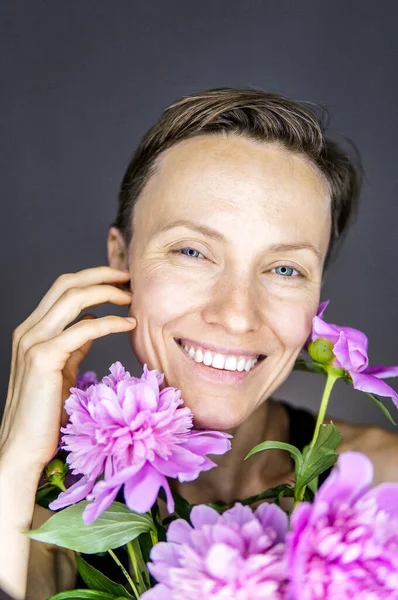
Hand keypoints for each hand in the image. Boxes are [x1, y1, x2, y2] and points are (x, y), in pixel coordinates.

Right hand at [0, 266, 135, 481]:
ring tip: (131, 296)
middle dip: (101, 275)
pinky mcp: (43, 357)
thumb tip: (92, 322)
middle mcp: (28, 330)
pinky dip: (109, 322)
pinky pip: (83, 328)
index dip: (92, 278)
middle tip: (129, 277)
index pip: (62, 289)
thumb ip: (74, 344)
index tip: (120, 281)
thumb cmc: (46, 413)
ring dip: (106, 291)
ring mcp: (33, 342)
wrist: (23, 446)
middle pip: (66, 284)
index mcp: (32, 330)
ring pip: (73, 298)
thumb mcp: (62, 369)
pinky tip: (128, 323)